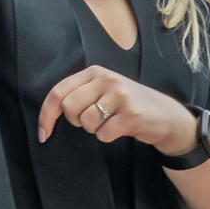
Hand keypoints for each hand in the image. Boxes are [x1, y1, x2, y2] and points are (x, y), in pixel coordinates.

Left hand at [37, 64, 199, 157]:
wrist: (167, 116)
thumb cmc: (128, 106)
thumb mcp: (104, 91)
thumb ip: (80, 94)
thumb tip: (49, 112)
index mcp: (94, 72)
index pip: (58, 92)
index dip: (46, 115)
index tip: (43, 134)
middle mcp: (106, 79)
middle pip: (69, 108)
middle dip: (77, 121)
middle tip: (94, 121)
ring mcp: (120, 95)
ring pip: (86, 122)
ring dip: (95, 130)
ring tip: (111, 122)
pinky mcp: (131, 113)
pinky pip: (103, 134)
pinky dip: (109, 137)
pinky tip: (122, 129)